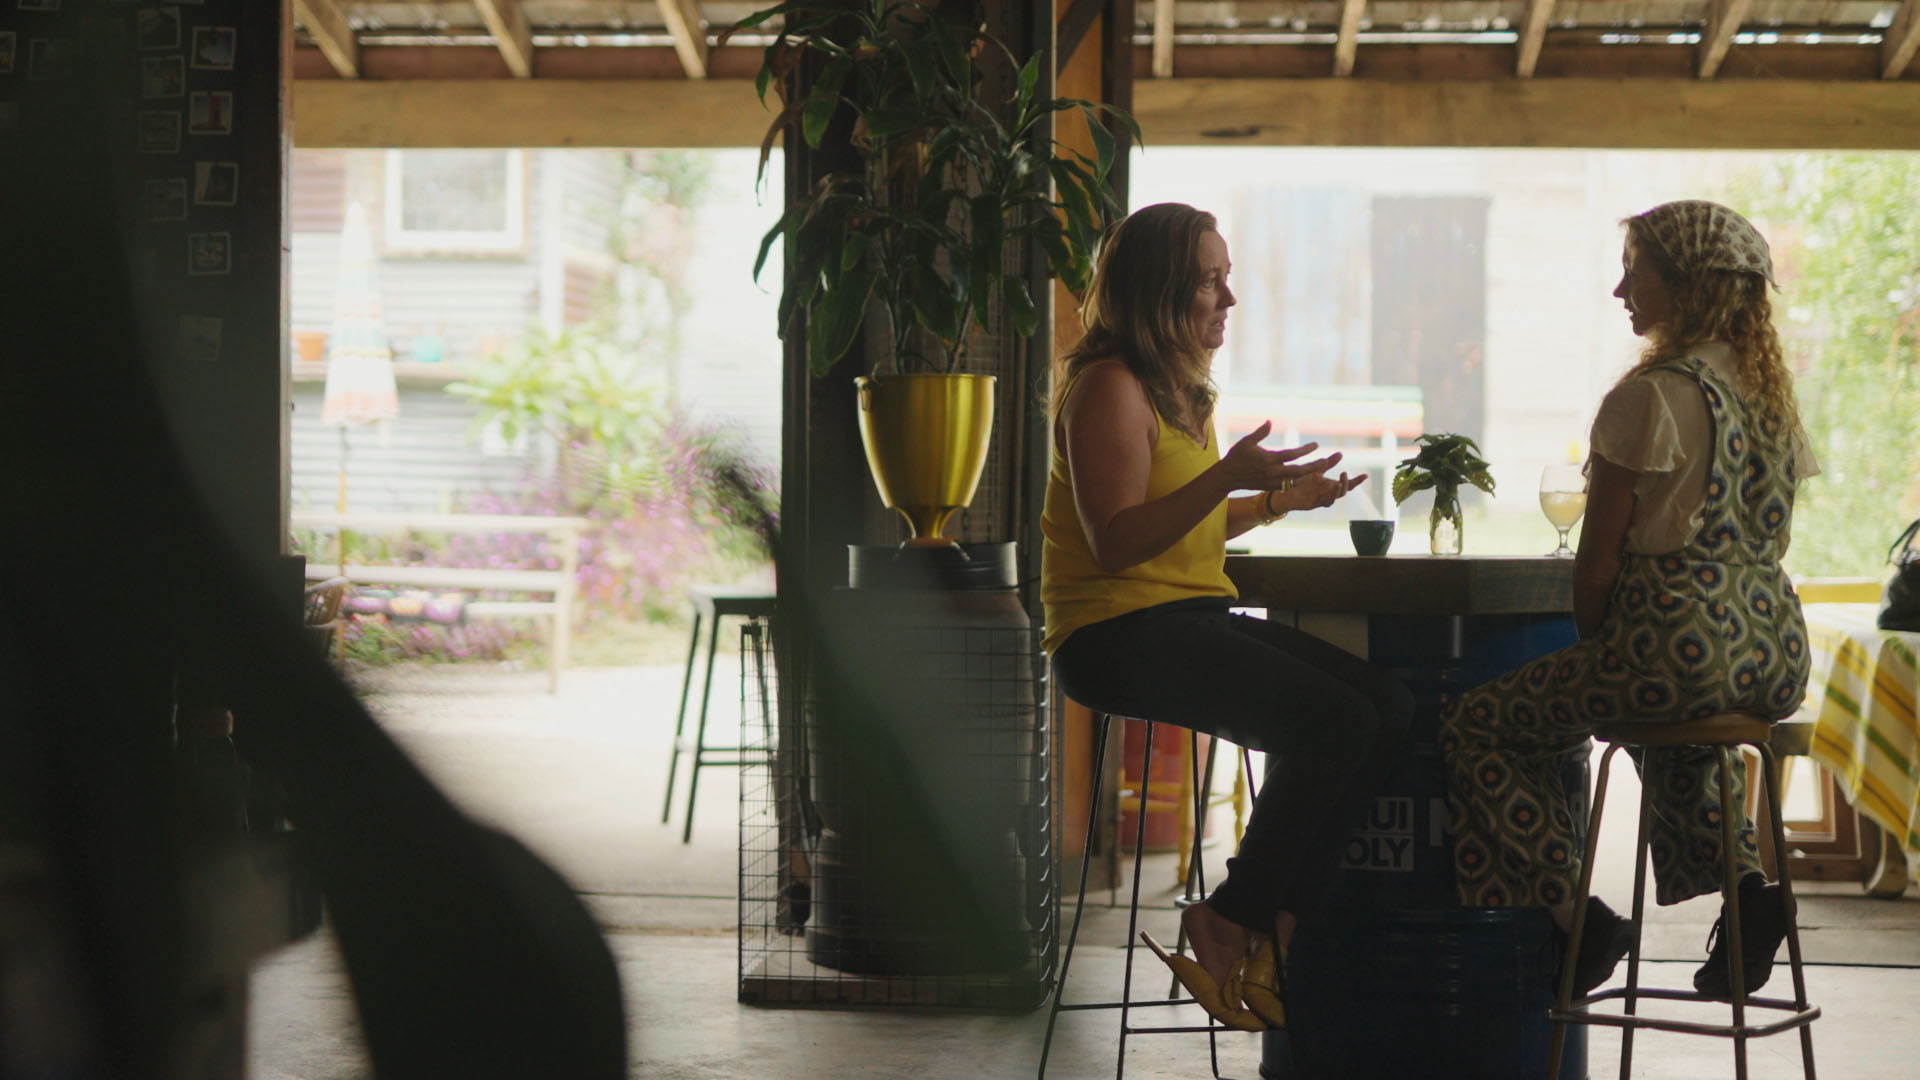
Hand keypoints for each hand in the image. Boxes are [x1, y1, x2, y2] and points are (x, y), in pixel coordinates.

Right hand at [1218, 422, 1342, 493]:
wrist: (1226, 477)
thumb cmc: (1236, 457)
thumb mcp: (1246, 442)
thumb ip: (1260, 433)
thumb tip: (1270, 421)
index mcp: (1268, 459)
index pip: (1291, 454)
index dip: (1305, 450)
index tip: (1316, 445)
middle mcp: (1272, 472)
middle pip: (1298, 471)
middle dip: (1313, 466)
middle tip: (1326, 461)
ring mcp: (1271, 482)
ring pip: (1295, 480)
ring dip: (1309, 476)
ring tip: (1321, 471)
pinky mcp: (1270, 488)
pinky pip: (1288, 487)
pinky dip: (1299, 483)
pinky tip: (1308, 480)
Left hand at [1283, 470, 1366, 511]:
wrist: (1286, 491)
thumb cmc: (1302, 482)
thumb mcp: (1317, 470)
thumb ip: (1329, 463)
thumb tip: (1341, 453)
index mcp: (1331, 486)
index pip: (1348, 485)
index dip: (1357, 481)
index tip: (1365, 475)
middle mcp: (1328, 494)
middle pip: (1343, 491)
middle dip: (1346, 483)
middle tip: (1344, 473)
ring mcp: (1321, 499)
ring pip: (1334, 498)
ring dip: (1337, 491)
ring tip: (1338, 483)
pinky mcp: (1313, 504)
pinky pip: (1323, 502)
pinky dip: (1327, 496)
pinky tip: (1328, 489)